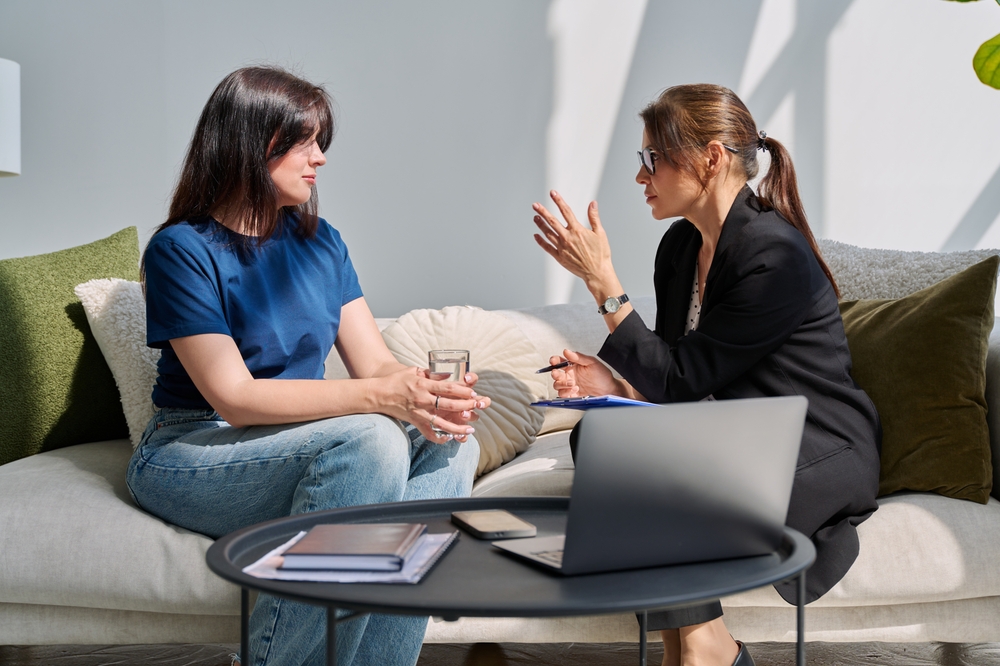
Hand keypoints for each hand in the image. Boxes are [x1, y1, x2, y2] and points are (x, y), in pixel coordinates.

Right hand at [376, 367, 490, 443]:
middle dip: (465, 406)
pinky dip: (438, 437)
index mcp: (423, 384)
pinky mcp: (415, 422)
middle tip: (477, 407)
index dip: (462, 391)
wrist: (379, 394)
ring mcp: (419, 412)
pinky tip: (449, 439)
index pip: (447, 388)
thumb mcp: (413, 371)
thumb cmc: (396, 380)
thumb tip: (446, 375)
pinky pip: (428, 433)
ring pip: (441, 422)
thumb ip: (429, 373)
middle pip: (448, 404)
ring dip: (457, 427)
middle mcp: (422, 399)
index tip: (473, 392)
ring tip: (470, 429)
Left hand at [532, 191, 613, 287]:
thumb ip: (594, 217)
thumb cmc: (601, 254)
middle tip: (535, 205)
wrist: (597, 273)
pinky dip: (541, 241)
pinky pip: (547, 247)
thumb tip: (592, 203)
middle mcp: (568, 238)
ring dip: (540, 225)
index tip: (553, 193)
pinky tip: (536, 235)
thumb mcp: (600, 233)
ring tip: (535, 217)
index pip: (566, 211)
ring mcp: (562, 248)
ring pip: (548, 233)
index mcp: (578, 230)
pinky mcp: (559, 257)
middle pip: (552, 222)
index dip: (559, 201)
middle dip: (543, 212)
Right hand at [549, 350, 620, 397]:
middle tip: (559, 374)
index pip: (559, 361)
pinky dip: (566, 393)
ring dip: (562, 385)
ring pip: (557, 385)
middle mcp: (570, 375)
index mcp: (572, 365)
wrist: (609, 388)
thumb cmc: (602, 374)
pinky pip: (563, 394)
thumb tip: (567, 351)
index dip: (554, 361)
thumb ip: (579, 357)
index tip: (554, 361)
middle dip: (555, 374)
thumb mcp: (592, 362)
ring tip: (572, 384)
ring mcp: (570, 385)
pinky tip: (575, 390)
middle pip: (555, 374)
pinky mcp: (572, 394)